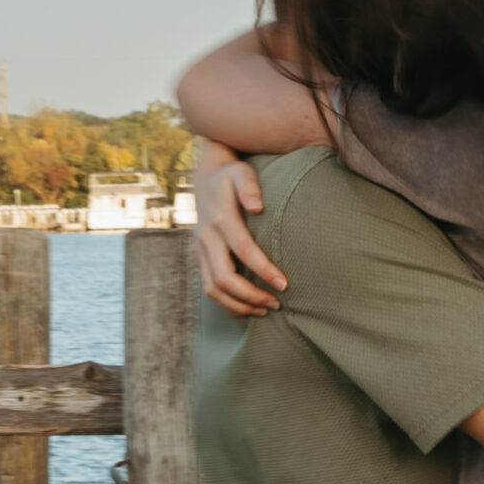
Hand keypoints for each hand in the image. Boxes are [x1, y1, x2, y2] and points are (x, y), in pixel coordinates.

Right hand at [193, 140, 286, 317]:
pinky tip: (247, 311)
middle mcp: (207, 237)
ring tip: (264, 311)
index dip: (263, 269)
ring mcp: (200, 250)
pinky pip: (209, 288)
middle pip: (224, 278)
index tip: (284, 284)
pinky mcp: (200, 258)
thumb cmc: (231, 176)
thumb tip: (256, 206)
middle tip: (276, 304)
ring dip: (238, 305)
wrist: (205, 178)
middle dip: (250, 296)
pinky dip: (227, 304)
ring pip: (213, 289)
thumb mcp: (241, 173)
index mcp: (220, 218)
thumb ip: (249, 187)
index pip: (242, 250)